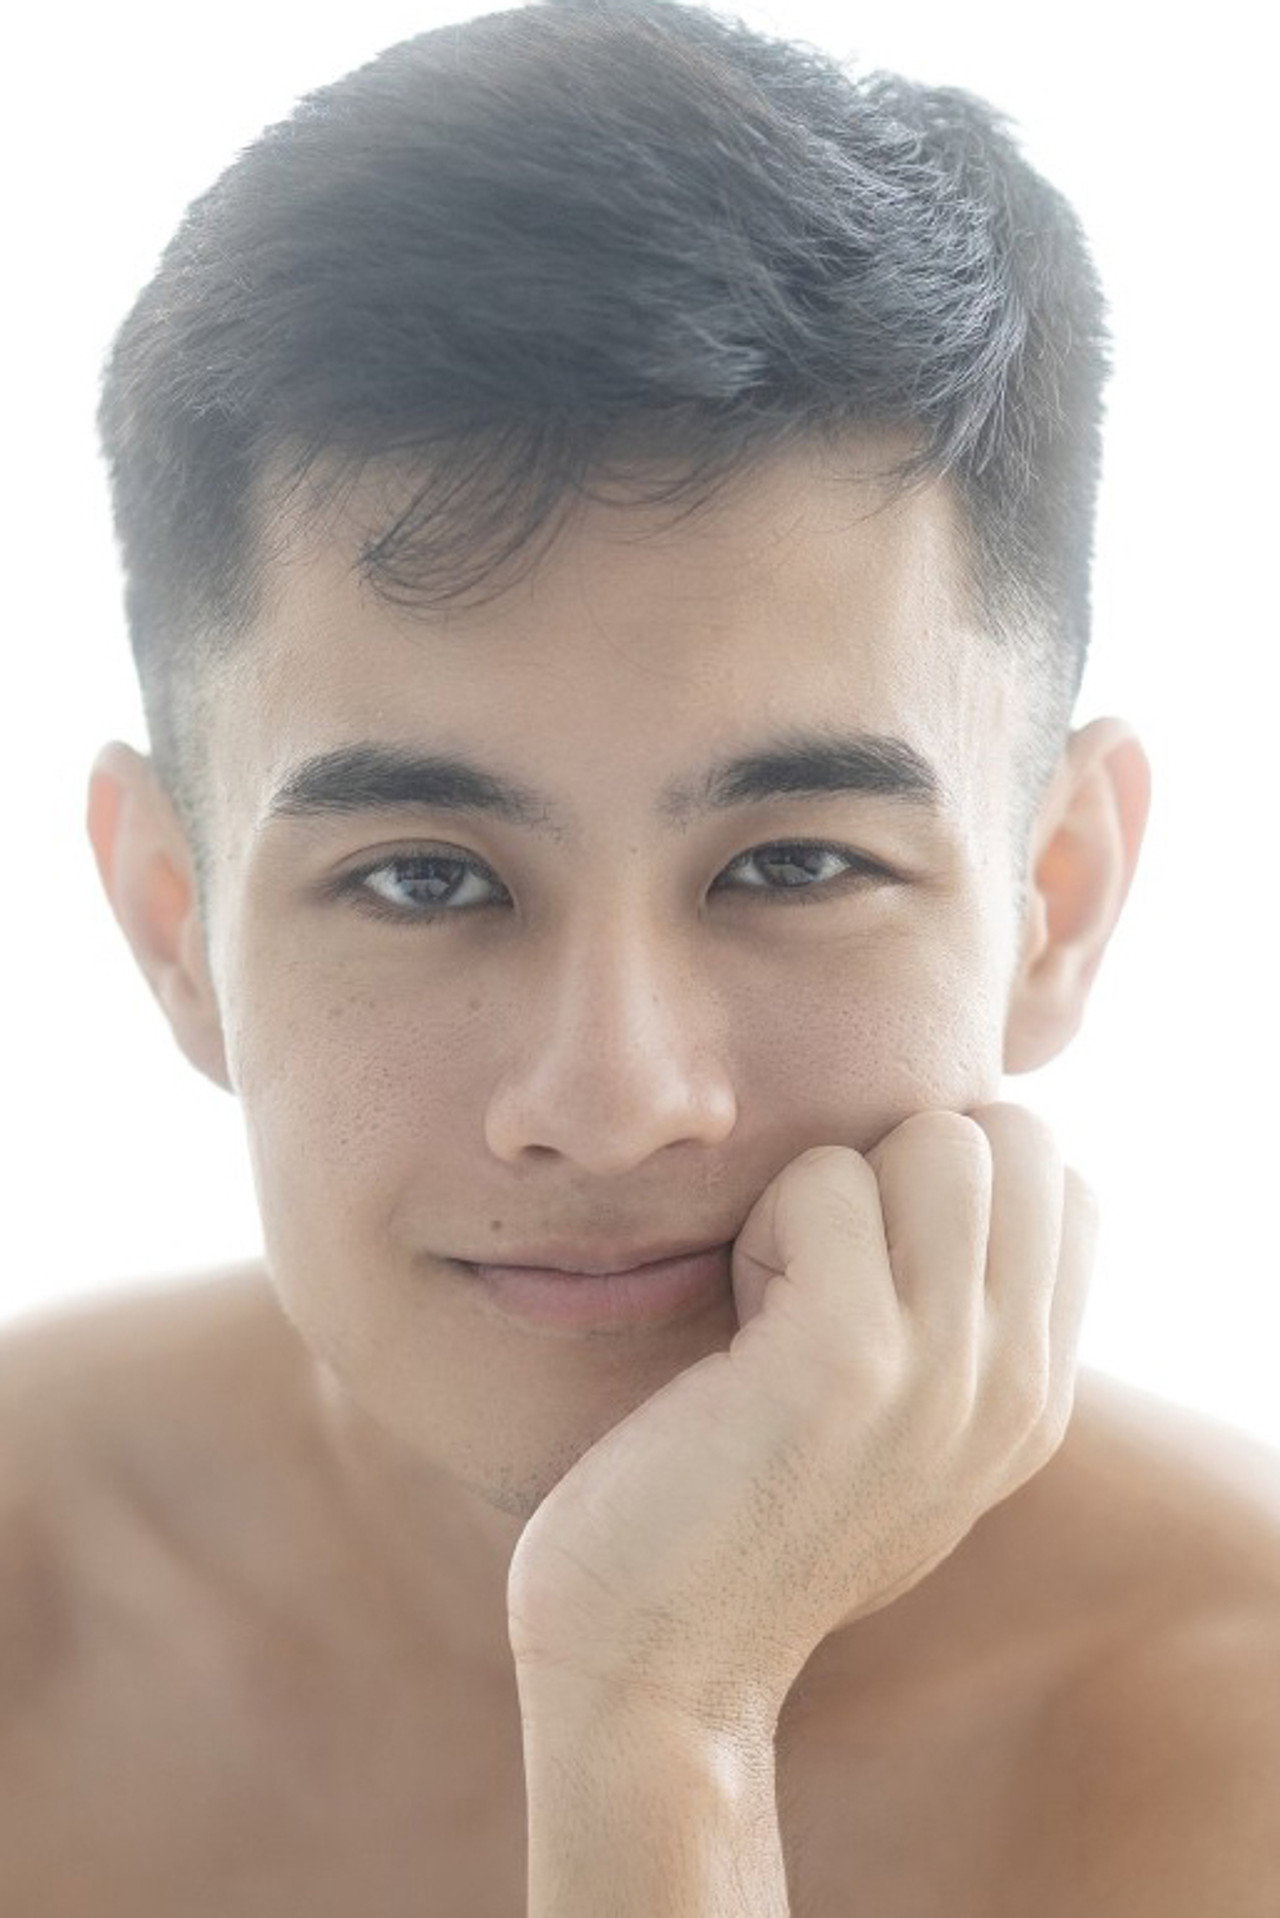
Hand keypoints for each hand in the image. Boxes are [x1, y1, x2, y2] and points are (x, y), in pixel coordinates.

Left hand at [505, 1103, 1097, 1734]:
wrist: (656, 1663)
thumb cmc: (746, 1526)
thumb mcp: (903, 1440)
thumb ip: (959, 1334)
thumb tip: (951, 1188)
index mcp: (1035, 1399)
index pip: (1066, 1189)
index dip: (954, 1183)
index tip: (872, 1267)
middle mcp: (1015, 1384)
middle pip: (1022, 1141)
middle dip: (903, 1162)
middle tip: (824, 1268)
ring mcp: (944, 1370)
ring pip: (942, 1138)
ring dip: (837, 1186)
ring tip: (782, 1290)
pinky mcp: (847, 1356)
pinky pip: (829, 1178)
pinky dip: (766, 1220)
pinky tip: (737, 1321)